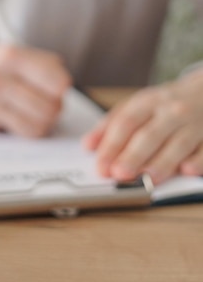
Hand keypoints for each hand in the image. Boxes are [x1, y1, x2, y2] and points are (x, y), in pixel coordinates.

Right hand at [0, 41, 70, 137]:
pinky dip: (27, 128)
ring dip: (44, 120)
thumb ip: (31, 60)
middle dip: (54, 105)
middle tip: (46, 101)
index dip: (61, 86)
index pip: (56, 78)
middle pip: (52, 104)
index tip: (57, 86)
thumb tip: (61, 74)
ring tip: (33, 110)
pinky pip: (21, 131)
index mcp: (7, 54)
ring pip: (40, 122)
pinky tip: (18, 118)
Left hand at [82, 70, 202, 183]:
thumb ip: (111, 124)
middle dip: (133, 155)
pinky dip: (198, 160)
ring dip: (162, 163)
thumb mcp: (138, 105)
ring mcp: (193, 123)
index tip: (101, 165)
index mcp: (147, 102)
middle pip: (149, 135)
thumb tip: (88, 146)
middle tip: (119, 174)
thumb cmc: (166, 103)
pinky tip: (187, 170)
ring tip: (147, 180)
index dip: (111, 145)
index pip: (125, 123)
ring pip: (177, 144)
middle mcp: (170, 111)